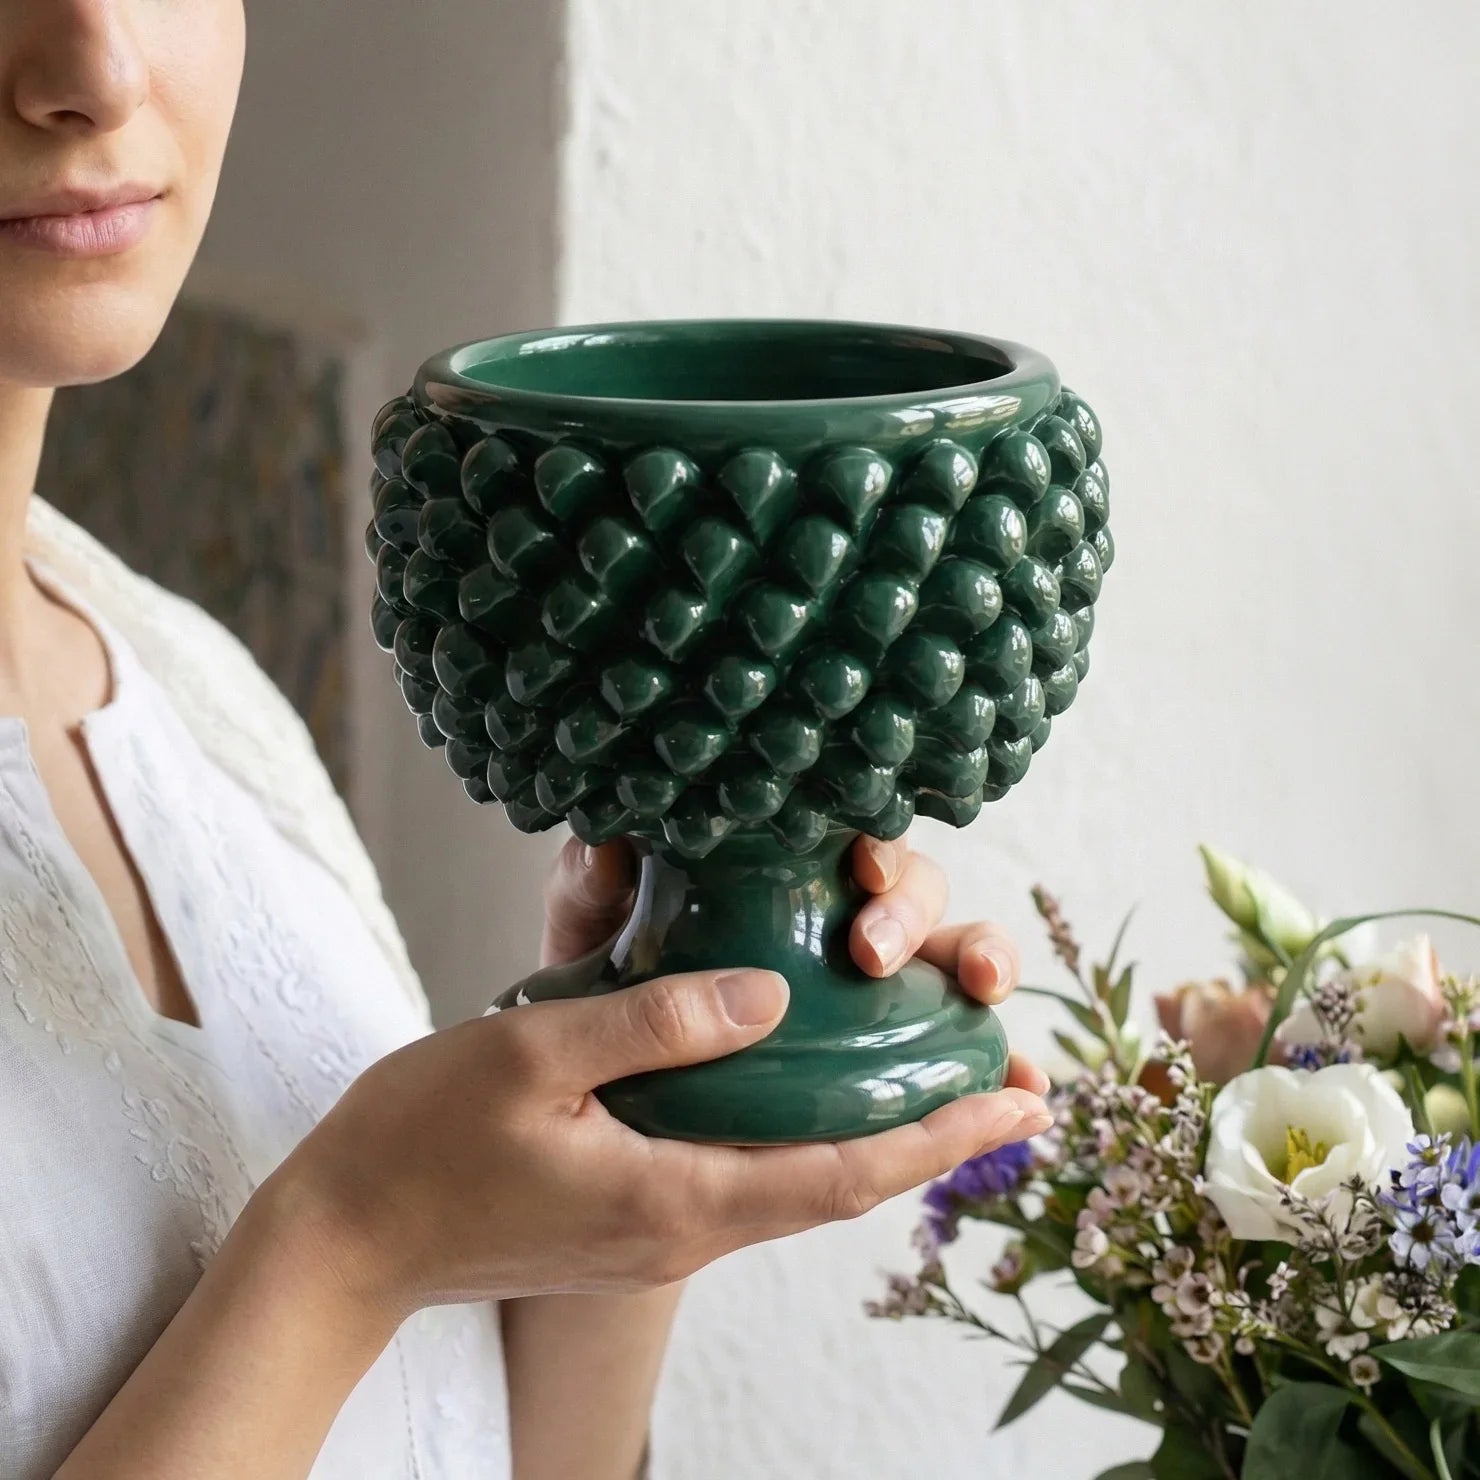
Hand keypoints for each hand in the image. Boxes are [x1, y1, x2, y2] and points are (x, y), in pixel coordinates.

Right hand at [277, 836, 1050, 1320]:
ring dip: (877, 1137)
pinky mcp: (633, 1218)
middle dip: (933, 1139)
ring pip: (796, 1183)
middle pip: (839, 1186)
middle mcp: (684, 1230)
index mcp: (673, 1199)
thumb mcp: (530, 1053)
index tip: (1018, 1100)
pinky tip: (809, 1089)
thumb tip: (771, 990)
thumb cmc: (420, 1142)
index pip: (840, 1173)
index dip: (938, 1137)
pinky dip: (806, 1137)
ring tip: (934, 1080)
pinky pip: (746, 1177)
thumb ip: (655, 1022)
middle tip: (1009, 1083)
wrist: (347, 1241)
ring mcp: (659, 1233)